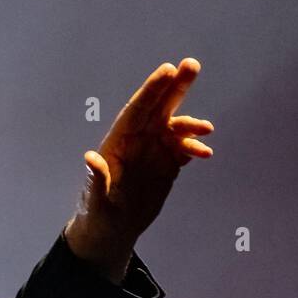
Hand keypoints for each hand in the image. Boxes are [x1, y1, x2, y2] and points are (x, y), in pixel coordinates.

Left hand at [64, 58, 213, 280]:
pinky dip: (194, 147)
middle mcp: (137, 141)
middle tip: (192, 65)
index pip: (136, 110)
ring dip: (191, 123)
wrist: (112, 232)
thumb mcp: (94, 201)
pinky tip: (204, 152)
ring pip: (174, 126)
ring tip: (207, 129)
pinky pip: (183, 149)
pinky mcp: (166, 165)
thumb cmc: (95, 215)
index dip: (152, 90)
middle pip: (158, 108)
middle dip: (175, 87)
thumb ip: (95, 180)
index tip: (168, 70)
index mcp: (117, 142)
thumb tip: (91, 158)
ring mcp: (153, 151)